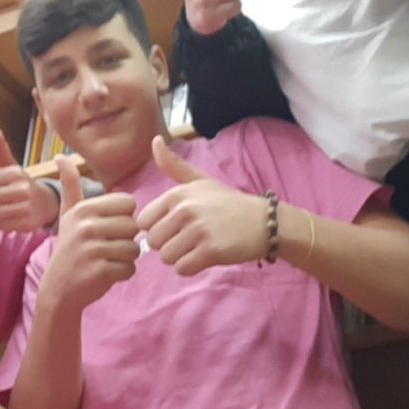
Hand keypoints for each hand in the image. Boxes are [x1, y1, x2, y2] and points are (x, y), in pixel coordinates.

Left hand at [0, 129, 59, 231]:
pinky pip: (0, 225)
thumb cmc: (23, 184)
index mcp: (16, 173)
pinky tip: (8, 217)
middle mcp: (22, 189)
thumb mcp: (13, 166)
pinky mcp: (26, 224)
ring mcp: (26, 207)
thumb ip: (1, 151)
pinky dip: (0, 223)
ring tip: (1, 208)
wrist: (46, 203)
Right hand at [37, 156, 139, 314]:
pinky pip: (129, 268)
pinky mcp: (98, 271)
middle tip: (107, 247)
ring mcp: (92, 249)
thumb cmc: (69, 248)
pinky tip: (106, 273)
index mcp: (84, 209)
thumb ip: (70, 185)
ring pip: (134, 249)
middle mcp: (86, 226)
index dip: (123, 218)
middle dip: (126, 240)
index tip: (108, 228)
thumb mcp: (67, 214)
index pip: (128, 204)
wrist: (58, 288)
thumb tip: (60, 156)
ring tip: (106, 260)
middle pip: (133, 227)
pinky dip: (122, 274)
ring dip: (125, 258)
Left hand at [136, 137, 266, 275]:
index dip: (157, 227)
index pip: (144, 222)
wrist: (264, 222)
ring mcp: (198, 231)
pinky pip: (182, 269)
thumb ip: (173, 165)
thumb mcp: (199, 180)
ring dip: (180, 257)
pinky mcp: (211, 251)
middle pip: (153, 242)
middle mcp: (185, 210)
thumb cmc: (227, 203)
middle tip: (189, 238)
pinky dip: (191, 267)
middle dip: (168, 244)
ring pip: (166, 257)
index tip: (174, 226)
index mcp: (177, 194)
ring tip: (198, 246)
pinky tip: (205, 256)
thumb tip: (155, 140)